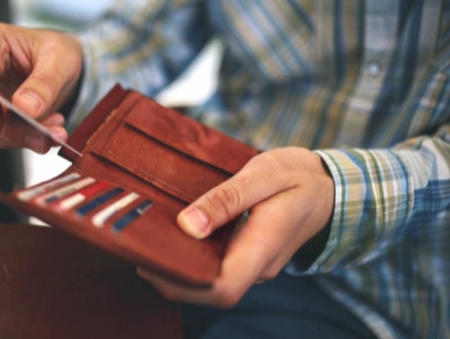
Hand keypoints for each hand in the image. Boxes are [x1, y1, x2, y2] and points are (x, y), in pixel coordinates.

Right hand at [0, 21, 83, 152]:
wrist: (61, 65)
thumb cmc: (55, 50)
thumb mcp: (60, 58)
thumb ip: (44, 82)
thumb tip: (24, 108)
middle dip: (11, 128)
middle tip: (43, 138)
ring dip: (24, 136)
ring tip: (56, 133)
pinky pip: (4, 136)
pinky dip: (29, 138)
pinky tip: (52, 130)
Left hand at [137, 147, 333, 307]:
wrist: (328, 185)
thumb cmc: (296, 175)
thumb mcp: (262, 174)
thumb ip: (226, 199)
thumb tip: (187, 226)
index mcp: (263, 246)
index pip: (222, 288)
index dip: (181, 284)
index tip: (150, 261)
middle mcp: (258, 265)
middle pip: (209, 292)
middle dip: (170, 280)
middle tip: (138, 249)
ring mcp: (254, 264)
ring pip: (210, 284)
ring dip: (178, 271)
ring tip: (149, 243)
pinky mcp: (248, 257)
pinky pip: (216, 269)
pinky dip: (191, 261)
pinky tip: (172, 240)